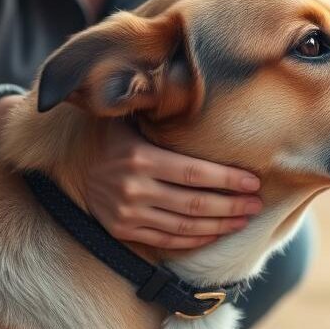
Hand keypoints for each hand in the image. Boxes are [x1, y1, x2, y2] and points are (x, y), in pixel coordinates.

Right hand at [82, 120, 261, 249]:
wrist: (72, 170)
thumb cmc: (112, 140)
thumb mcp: (129, 120)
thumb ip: (156, 110)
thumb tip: (189, 88)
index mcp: (142, 158)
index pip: (194, 173)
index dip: (227, 180)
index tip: (253, 182)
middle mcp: (136, 188)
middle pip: (195, 203)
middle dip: (231, 205)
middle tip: (257, 204)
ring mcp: (130, 213)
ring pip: (185, 226)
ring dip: (220, 225)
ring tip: (244, 219)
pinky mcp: (126, 230)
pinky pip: (168, 240)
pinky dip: (195, 239)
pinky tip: (217, 232)